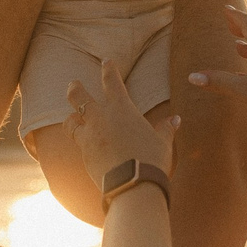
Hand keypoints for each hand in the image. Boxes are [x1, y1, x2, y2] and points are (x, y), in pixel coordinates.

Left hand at [66, 64, 176, 193]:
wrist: (133, 185)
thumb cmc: (151, 159)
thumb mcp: (163, 142)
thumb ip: (166, 129)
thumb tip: (176, 120)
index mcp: (120, 108)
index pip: (111, 81)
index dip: (108, 69)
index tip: (106, 61)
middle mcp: (100, 119)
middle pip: (78, 96)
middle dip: (75, 88)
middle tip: (74, 84)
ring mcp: (89, 137)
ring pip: (71, 122)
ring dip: (72, 119)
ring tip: (73, 118)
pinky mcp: (84, 156)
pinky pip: (78, 145)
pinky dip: (81, 142)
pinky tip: (86, 146)